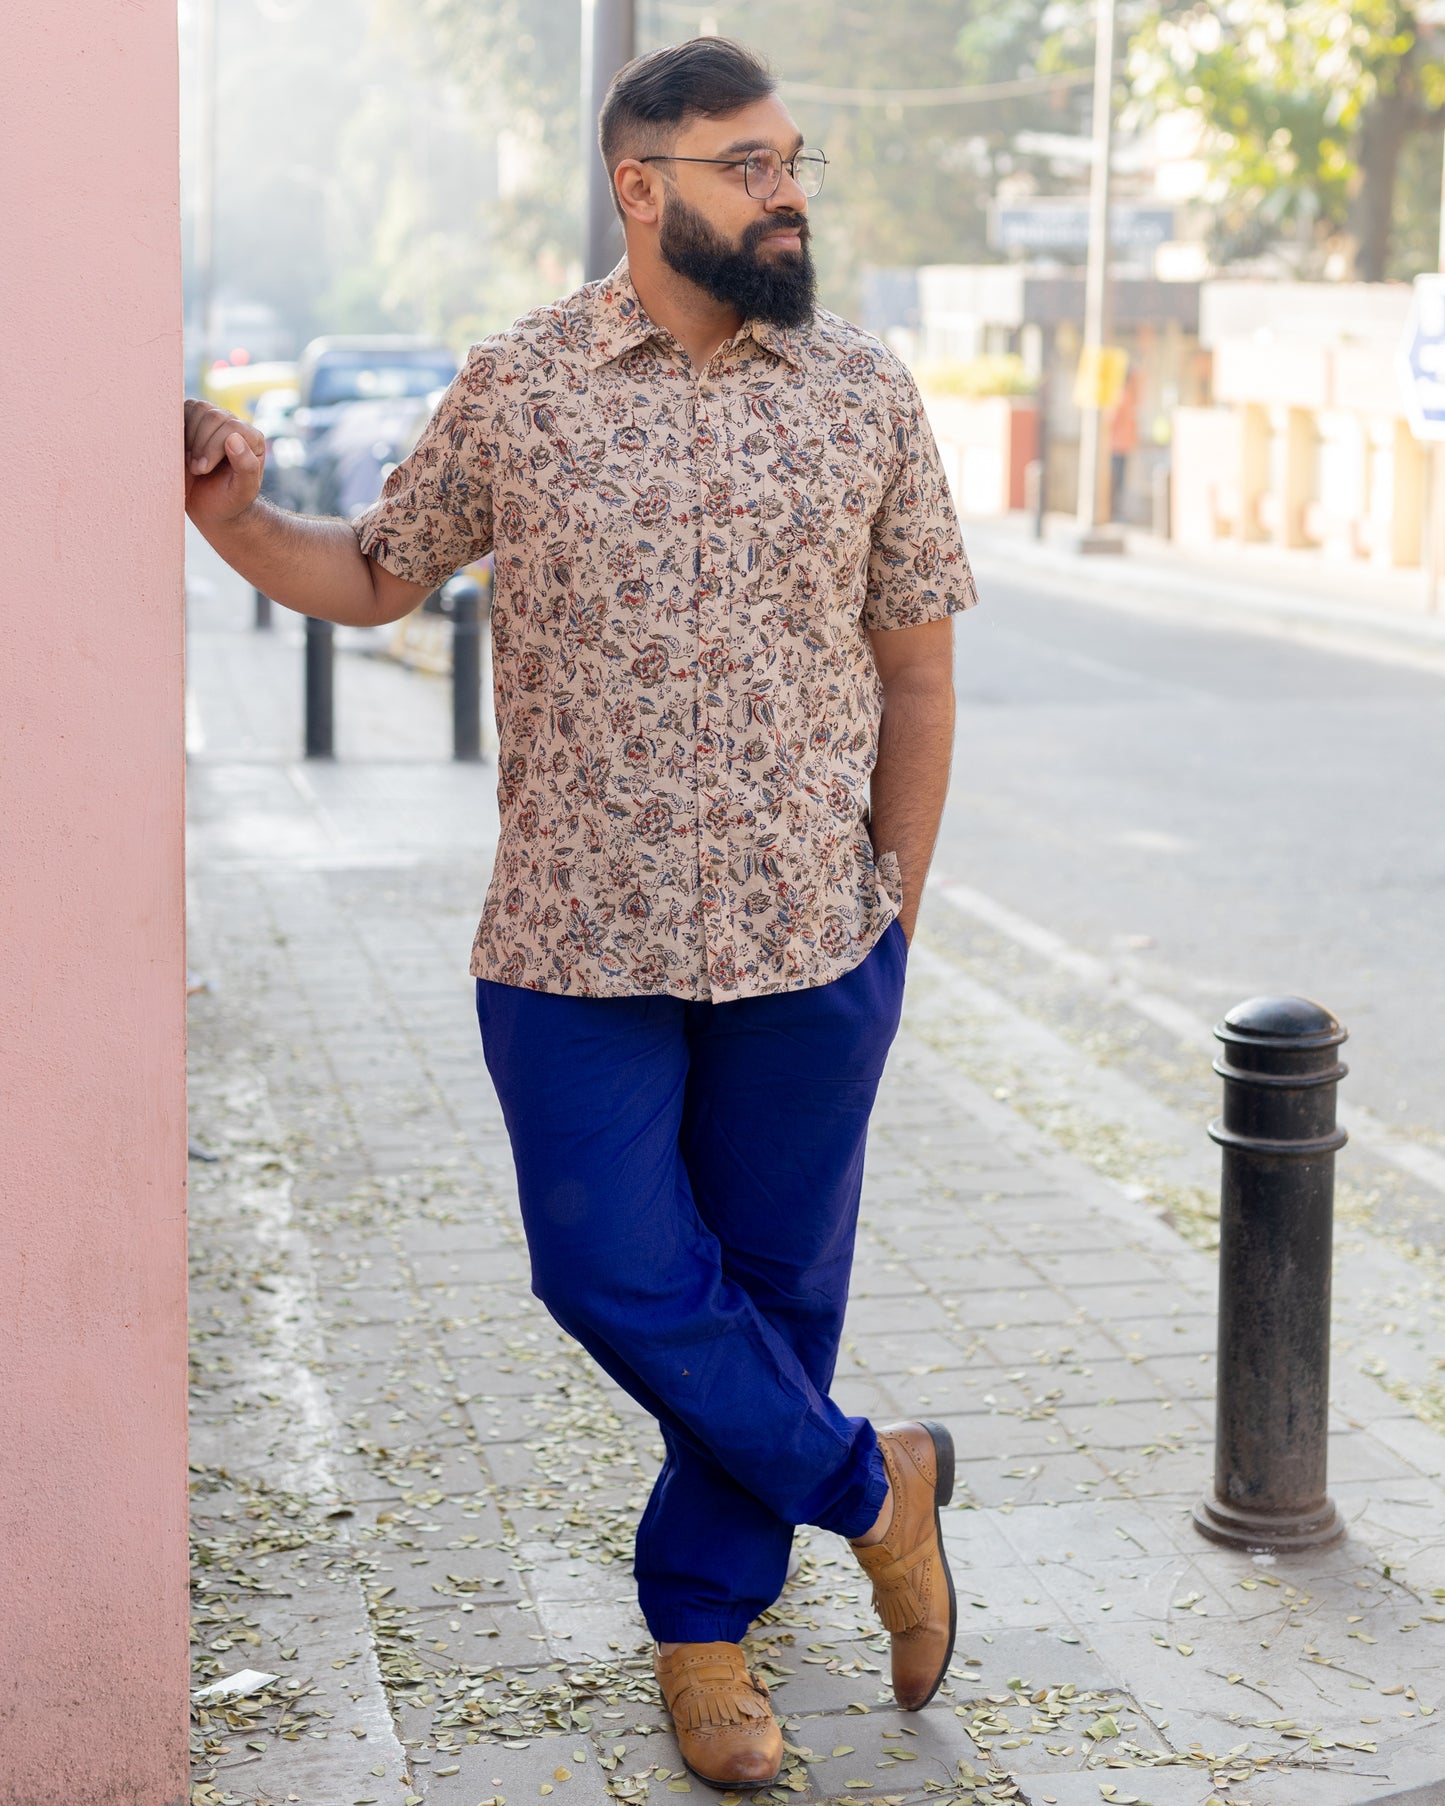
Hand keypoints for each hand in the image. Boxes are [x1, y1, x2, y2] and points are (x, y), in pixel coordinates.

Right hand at [184, 399, 264, 525]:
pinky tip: (180, 450)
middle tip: (197, 470)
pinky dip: (177, 427)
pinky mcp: (193, 421)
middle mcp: (234, 426)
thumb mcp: (243, 492)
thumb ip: (247, 467)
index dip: (213, 446)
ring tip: (191, 462)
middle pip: (213, 415)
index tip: (203, 470)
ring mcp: (213, 421)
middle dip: (200, 444)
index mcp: (252, 439)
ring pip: (198, 408)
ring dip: (188, 436)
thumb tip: (234, 438)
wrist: (210, 507)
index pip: (231, 427)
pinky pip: (182, 409)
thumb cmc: (229, 501)